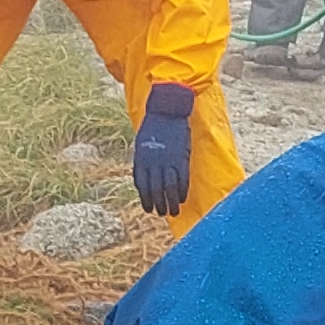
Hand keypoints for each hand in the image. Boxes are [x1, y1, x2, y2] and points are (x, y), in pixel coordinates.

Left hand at [129, 83, 196, 218]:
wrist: (166, 111)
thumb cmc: (153, 126)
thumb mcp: (141, 144)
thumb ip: (144, 161)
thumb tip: (145, 179)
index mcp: (141, 160)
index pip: (142, 186)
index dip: (145, 200)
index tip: (149, 209)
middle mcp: (153, 163)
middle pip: (155, 190)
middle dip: (159, 204)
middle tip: (162, 213)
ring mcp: (168, 161)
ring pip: (169, 188)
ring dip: (171, 202)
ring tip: (173, 212)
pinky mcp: (181, 158)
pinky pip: (182, 180)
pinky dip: (182, 191)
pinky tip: (182, 198)